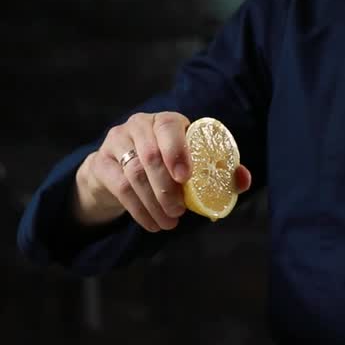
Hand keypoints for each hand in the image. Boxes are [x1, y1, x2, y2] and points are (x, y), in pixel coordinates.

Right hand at [72, 111, 252, 231]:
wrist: (120, 170)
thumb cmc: (167, 167)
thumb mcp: (193, 165)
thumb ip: (220, 171)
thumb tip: (243, 180)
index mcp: (167, 121)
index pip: (170, 127)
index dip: (177, 151)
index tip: (185, 178)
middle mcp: (140, 124)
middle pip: (151, 154)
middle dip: (166, 188)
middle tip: (179, 211)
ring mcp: (117, 140)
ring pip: (135, 173)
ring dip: (154, 203)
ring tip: (169, 222)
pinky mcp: (101, 161)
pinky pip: (120, 187)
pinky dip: (138, 210)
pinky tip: (151, 224)